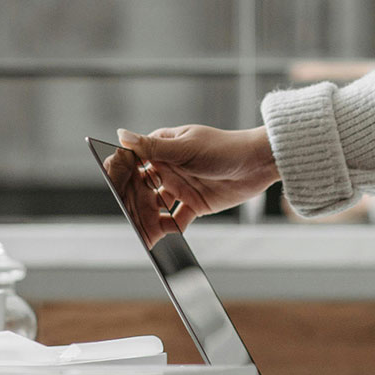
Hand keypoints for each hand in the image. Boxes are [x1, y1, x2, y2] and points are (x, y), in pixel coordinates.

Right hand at [110, 125, 278, 245]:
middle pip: (142, 190)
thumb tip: (121, 135)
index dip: (121, 178)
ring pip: (156, 207)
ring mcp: (181, 187)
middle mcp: (169, 168)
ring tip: (142, 235)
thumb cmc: (225, 147)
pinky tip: (160, 239)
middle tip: (128, 221)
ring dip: (148, 221)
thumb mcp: (187, 147)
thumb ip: (153, 147)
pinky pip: (176, 220)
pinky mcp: (195, 204)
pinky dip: (167, 229)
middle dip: (134, 205)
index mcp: (164, 149)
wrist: (260, 164)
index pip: (134, 164)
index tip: (114, 193)